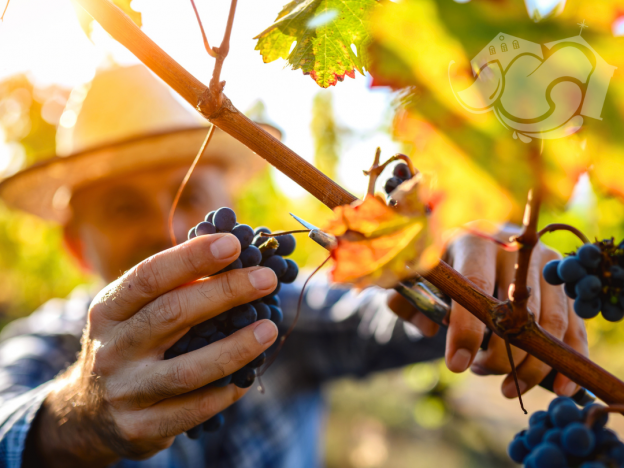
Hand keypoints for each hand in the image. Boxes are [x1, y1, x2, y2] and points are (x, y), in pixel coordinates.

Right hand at [34, 233, 278, 467]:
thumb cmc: (128, 345)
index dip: (192, 258)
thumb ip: (172, 287)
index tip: (234, 244)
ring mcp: (125, 391)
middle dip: (226, 292)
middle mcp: (112, 349)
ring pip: (188, 370)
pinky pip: (194, 410)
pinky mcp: (140, 427)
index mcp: (108, 310)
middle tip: (267, 279)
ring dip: (235, 348)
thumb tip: (235, 256)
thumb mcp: (132, 313)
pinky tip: (248, 376)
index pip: (150, 276)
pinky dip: (226, 392)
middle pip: (172, 314)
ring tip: (269, 329)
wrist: (87, 414)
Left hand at [387, 228, 587, 398]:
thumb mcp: (420, 276)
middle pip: (517, 312)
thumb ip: (409, 301)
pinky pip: (574, 325)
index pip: (476, 286)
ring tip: (507, 386)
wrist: (480, 240)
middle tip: (477, 371)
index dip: (467, 330)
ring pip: (550, 324)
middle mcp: (516, 249)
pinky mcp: (563, 282)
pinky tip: (559, 387)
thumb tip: (431, 329)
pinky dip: (569, 357)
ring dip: (531, 365)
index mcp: (475, 241)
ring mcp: (546, 263)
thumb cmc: (446, 264)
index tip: (457, 365)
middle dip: (500, 355)